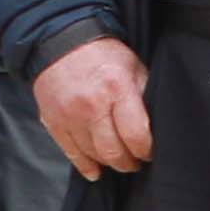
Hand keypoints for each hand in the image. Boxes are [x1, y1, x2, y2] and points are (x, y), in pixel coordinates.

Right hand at [32, 36, 153, 176]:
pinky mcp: (53, 122)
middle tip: (135, 160)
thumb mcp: (133, 66)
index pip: (136, 135)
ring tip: (118, 158)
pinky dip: (86, 166)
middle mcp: (91, 105)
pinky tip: (96, 170)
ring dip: (109, 162)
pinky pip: (71, 154)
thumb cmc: (103, 54)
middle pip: (114, 152)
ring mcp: (69, 116)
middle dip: (129, 162)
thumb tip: (156, 126)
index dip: (146, 150)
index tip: (149, 151)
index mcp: (116, 88)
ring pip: (93, 155)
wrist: (61, 41)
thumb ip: (144, 96)